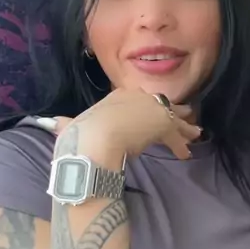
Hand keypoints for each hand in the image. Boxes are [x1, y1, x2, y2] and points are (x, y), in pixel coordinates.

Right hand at [48, 88, 200, 162]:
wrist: (99, 136)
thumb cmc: (85, 131)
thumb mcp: (74, 125)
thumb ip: (66, 124)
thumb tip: (53, 124)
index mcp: (120, 94)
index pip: (139, 98)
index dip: (146, 106)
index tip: (151, 111)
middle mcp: (139, 97)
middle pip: (161, 103)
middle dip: (173, 110)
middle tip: (186, 113)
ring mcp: (153, 109)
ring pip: (175, 117)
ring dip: (185, 126)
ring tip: (196, 132)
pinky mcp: (163, 125)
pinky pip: (176, 138)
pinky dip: (181, 147)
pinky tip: (186, 154)